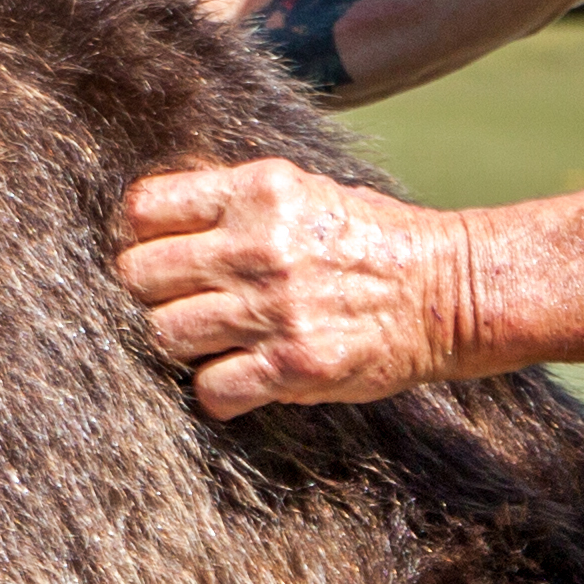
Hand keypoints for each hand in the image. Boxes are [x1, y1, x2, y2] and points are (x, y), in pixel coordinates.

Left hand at [113, 160, 488, 418]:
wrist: (446, 290)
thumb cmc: (368, 239)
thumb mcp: (302, 191)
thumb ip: (232, 200)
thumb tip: (153, 215)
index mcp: (256, 192)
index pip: (144, 208)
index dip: (138, 236)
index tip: (155, 253)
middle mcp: (256, 246)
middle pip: (139, 276)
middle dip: (149, 294)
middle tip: (177, 303)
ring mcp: (273, 308)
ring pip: (164, 334)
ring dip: (179, 345)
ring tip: (210, 343)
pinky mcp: (292, 365)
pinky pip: (210, 390)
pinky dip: (215, 393)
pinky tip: (237, 380)